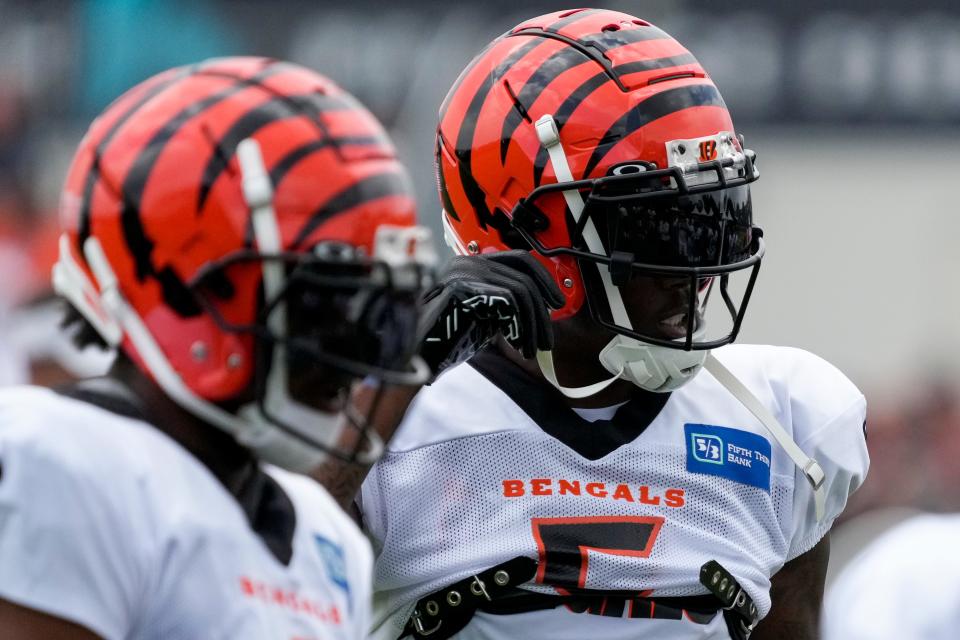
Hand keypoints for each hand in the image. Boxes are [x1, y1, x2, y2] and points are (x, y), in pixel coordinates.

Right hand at [417, 251, 564, 376]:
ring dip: (532, 325)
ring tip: (531, 349)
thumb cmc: (447, 338)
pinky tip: (517, 345)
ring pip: (520, 291)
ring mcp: (465, 272)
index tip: (556, 302)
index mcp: (474, 263)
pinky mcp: (464, 288)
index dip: (543, 279)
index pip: (519, 259)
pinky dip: (519, 327)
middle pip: (524, 277)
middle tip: (547, 340)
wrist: (417, 352)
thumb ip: (505, 303)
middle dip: (541, 312)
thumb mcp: (484, 315)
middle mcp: (470, 262)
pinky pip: (508, 302)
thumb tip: (540, 306)